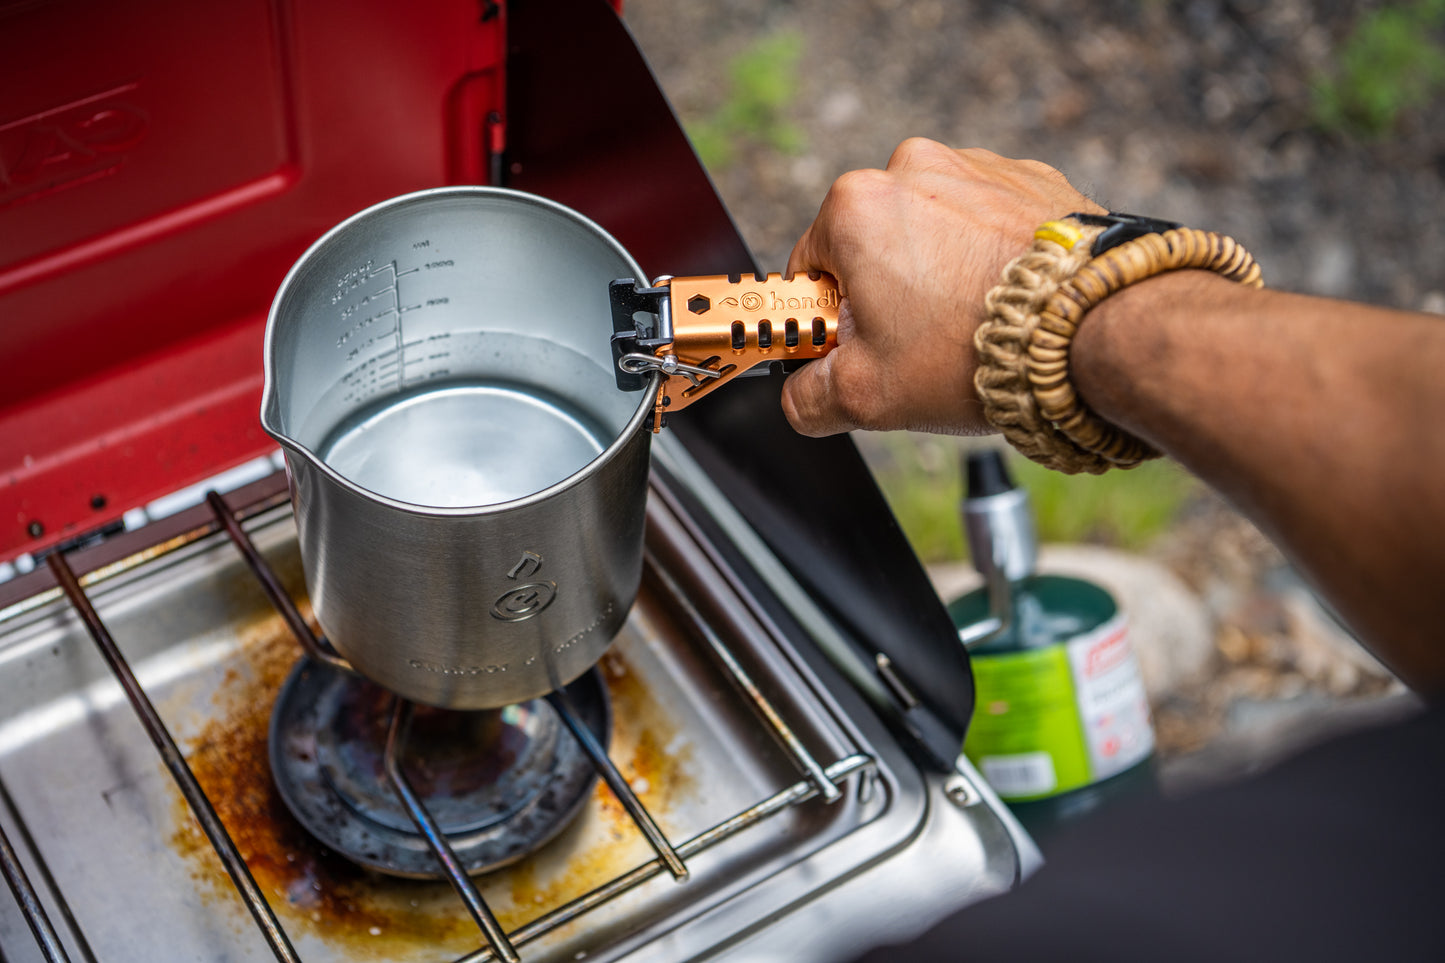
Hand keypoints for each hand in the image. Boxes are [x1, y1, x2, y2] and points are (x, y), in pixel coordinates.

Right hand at [782, 138, 1102, 435]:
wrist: (1092, 329)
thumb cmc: (973, 352)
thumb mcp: (866, 395)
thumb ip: (808, 396)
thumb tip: (801, 396)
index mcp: (856, 205)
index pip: (809, 269)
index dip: (828, 320)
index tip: (859, 349)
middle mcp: (913, 166)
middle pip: (873, 243)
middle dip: (888, 294)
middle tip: (922, 346)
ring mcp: (978, 166)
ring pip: (934, 231)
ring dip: (941, 273)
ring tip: (973, 326)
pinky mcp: (1032, 178)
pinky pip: (990, 223)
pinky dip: (991, 259)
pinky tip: (1009, 302)